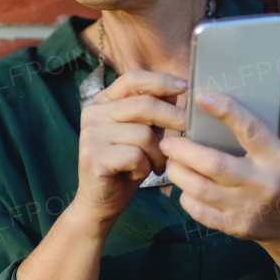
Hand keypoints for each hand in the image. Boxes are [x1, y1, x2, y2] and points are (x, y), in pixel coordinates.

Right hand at [71, 69, 186, 233]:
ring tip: (156, 164)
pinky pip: (136, 156)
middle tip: (188, 129)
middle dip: (173, 117)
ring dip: (158, 153)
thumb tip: (179, 88)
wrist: (101, 201)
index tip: (184, 86)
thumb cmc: (127, 165)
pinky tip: (138, 174)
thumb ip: (154, 111)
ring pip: (144, 134)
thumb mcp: (143, 132)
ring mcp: (90, 134)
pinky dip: (145, 167)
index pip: (132, 78)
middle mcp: (93, 113)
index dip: (161, 80)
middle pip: (144, 104)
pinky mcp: (94, 156)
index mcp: (103, 102)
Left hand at [158, 75, 279, 243]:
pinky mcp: (233, 226)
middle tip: (168, 139)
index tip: (201, 97)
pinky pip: (200, 211)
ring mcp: (246, 208)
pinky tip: (183, 184)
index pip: (249, 130)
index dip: (225, 112)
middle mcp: (262, 183)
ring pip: (201, 189)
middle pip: (215, 164)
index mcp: (279, 158)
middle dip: (185, 150)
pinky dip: (185, 196)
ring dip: (179, 172)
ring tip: (170, 158)